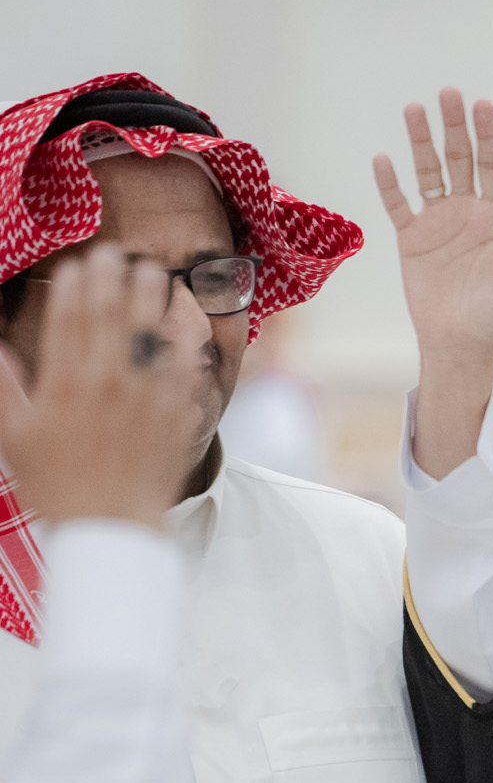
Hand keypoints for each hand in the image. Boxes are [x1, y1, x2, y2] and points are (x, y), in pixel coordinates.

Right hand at [0, 246, 199, 527]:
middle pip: (112, 314)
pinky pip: (185, 369)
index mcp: (65, 383)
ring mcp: (147, 395)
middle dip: (113, 276)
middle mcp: (108, 381)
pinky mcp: (176, 414)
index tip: (77, 264)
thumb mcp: (15, 437)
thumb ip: (4, 386)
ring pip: (151, 332)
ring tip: (153, 273)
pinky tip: (184, 324)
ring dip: (152, 297)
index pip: (69, 318)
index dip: (74, 285)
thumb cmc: (58, 486)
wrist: (111, 530)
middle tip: (116, 252)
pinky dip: (184, 342)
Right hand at [374, 88, 492, 478]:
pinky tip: (383, 159)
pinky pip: (399, 204)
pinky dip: (390, 184)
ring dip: (420, 142)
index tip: (482, 105)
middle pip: (460, 158)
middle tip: (448, 93)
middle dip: (454, 126)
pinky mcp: (411, 238)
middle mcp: (467, 211)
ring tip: (413, 109)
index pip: (492, 165)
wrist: (459, 344)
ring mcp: (437, 221)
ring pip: (428, 172)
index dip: (487, 136)